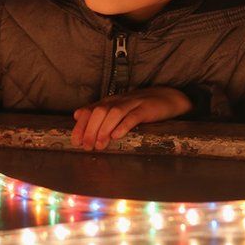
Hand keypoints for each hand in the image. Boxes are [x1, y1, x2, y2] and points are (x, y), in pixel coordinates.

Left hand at [70, 87, 191, 150]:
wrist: (168, 98)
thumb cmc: (140, 107)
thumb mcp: (118, 108)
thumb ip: (99, 113)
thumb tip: (77, 115)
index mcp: (110, 101)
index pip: (89, 110)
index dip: (80, 126)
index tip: (76, 142)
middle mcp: (119, 101)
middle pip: (99, 112)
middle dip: (90, 130)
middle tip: (87, 147)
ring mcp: (133, 103)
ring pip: (114, 113)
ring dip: (104, 129)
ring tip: (100, 145)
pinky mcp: (146, 109)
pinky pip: (133, 116)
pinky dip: (123, 126)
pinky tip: (117, 136)